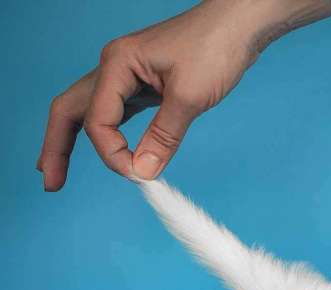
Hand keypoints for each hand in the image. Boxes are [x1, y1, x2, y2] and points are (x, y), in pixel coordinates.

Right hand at [37, 0, 330, 190]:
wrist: (238, 25)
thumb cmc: (216, 47)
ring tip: (59, 172)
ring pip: (90, 111)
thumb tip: (143, 171)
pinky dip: (107, 134)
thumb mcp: (190, 96)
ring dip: (74, 140)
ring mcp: (127, 75)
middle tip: (52, 183)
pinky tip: (109, 152)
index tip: (137, 175)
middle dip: (57, 146)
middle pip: (72, 110)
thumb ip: (164, 136)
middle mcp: (115, 67)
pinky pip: (115, 112)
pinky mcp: (145, 84)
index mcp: (117, 64)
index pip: (98, 120)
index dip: (112, 153)